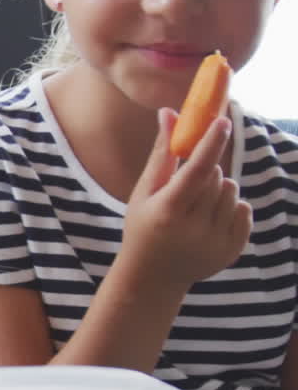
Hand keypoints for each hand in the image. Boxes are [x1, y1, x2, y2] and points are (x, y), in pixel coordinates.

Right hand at [122, 109, 251, 290]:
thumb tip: (169, 112)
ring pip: (232, 192)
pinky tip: (210, 218)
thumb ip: (161, 153)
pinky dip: (231, 206)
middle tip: (189, 185)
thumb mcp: (145, 191)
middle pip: (217, 177)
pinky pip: (244, 210)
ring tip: (198, 204)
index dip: (211, 143)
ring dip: (219, 189)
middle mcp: (194, 229)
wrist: (154, 277)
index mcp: (168, 212)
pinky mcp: (232, 250)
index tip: (222, 121)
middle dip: (207, 171)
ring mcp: (216, 243)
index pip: (198, 171)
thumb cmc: (143, 227)